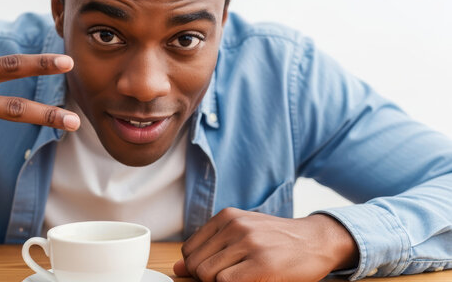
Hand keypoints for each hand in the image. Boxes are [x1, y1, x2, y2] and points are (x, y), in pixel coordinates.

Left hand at [173, 208, 358, 281]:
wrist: (316, 240)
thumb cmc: (276, 241)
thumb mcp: (242, 234)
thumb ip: (210, 248)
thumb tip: (177, 269)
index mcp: (226, 217)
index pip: (189, 250)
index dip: (197, 268)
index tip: (215, 272)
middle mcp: (234, 226)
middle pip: (196, 265)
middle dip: (206, 279)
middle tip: (230, 278)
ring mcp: (248, 244)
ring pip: (208, 275)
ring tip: (241, 278)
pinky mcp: (262, 263)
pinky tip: (250, 280)